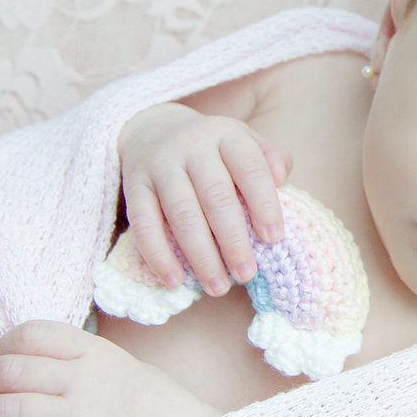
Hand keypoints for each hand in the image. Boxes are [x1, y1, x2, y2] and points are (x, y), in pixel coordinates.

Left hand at [0, 320, 219, 416]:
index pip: (28, 334)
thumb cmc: (140, 398)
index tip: (4, 365)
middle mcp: (84, 379)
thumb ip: (69, 356)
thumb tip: (16, 358)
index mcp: (89, 351)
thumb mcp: (110, 360)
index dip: (3, 349)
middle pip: (9, 371)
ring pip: (11, 411)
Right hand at [118, 102, 290, 295]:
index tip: (273, 238)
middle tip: (246, 274)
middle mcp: (192, 146)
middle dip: (233, 241)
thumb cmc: (212, 149)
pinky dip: (159, 255)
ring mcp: (160, 165)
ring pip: (181, 214)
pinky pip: (143, 224)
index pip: (250, 168)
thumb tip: (281, 179)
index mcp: (227, 134)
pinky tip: (175, 280)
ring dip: (201, 256)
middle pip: (215, 197)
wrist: (151, 129)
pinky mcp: (134, 185)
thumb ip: (269, 158)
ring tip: (218, 287)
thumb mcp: (244, 141)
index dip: (264, 204)